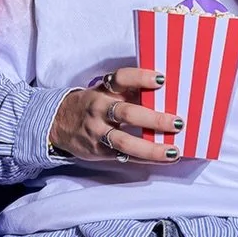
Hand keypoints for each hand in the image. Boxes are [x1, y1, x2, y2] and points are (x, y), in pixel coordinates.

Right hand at [50, 67, 183, 163]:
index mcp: (104, 89)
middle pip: (126, 113)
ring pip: (124, 141)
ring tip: (173, 151)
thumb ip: (130, 90)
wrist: (59, 121)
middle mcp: (99, 109)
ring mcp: (97, 132)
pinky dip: (144, 158)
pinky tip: (162, 158)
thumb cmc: (95, 103)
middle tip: (178, 122)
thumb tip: (167, 92)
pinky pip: (124, 156)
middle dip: (154, 119)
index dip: (141, 78)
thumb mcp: (106, 90)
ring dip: (151, 148)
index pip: (121, 78)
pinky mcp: (98, 151)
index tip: (162, 79)